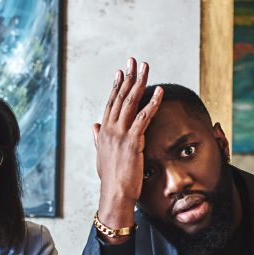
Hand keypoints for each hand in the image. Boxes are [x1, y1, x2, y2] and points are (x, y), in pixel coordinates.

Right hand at [94, 57, 163, 233]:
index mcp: (104, 132)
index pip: (111, 104)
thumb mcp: (101, 155)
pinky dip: (152, 103)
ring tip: (146, 67)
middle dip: (128, 77)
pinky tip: (160, 92)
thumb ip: (98, 139)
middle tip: (134, 60)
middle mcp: (110, 129)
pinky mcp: (132, 141)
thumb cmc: (111, 178)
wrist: (115, 194)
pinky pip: (144, 117)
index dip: (116, 86)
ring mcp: (120, 134)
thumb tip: (94, 125)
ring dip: (140, 82)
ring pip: (131, 102)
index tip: (121, 71)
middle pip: (120, 97)